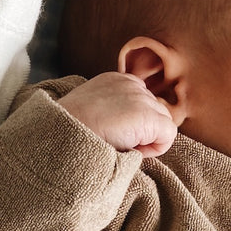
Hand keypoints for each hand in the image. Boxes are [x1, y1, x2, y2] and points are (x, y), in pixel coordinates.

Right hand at [59, 72, 177, 157]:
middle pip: (153, 112)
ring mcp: (142, 99)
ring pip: (161, 125)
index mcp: (114, 79)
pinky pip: (167, 136)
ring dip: (144, 140)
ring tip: (117, 145)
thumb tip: (126, 129)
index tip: (108, 132)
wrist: (62, 138)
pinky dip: (153, 149)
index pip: (139, 101)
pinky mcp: (150, 117)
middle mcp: (131, 83)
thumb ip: (109, 111)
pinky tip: (130, 150)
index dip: (129, 123)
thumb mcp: (87, 112)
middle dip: (138, 131)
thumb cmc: (68, 133)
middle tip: (112, 141)